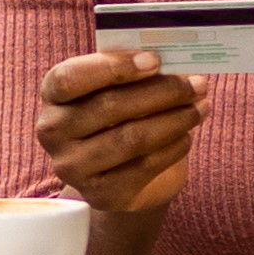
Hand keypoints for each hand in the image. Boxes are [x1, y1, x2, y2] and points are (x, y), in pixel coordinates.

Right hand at [34, 49, 202, 212]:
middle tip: (197, 83)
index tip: (155, 61)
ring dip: (175, 119)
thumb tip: (177, 59)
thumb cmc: (120, 116)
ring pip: (131, 138)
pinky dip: (173, 147)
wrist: (120, 172)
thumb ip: (134, 72)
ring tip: (201, 107)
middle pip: (109, 107)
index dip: (113, 67)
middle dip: (161, 92)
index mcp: (52, 95)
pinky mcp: (100, 195)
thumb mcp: (118, 89)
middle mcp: (52, 132)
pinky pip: (144, 167)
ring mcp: (73, 167)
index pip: (69, 78)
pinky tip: (187, 135)